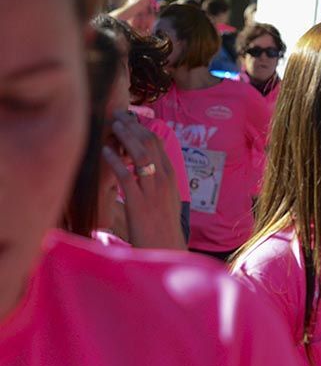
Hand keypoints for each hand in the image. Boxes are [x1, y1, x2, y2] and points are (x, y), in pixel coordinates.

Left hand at [102, 113, 185, 249]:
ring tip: (113, 126)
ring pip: (141, 154)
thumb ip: (155, 183)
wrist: (165, 249)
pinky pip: (126, 175)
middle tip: (118, 116)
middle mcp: (164, 179)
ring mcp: (152, 190)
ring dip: (126, 137)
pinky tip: (104, 152)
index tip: (128, 120)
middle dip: (133, 127)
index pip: (158, 143)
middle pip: (151, 143)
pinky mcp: (139, 202)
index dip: (142, 128)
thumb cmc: (161, 227)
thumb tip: (140, 171)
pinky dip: (115, 161)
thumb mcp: (164, 200)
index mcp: (170, 177)